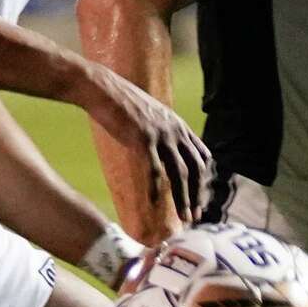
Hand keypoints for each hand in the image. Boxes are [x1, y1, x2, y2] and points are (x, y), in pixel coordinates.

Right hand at [81, 65, 211, 227]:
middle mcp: (175, 130)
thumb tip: (164, 149)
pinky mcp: (143, 138)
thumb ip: (163, 130)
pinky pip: (154, 169)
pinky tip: (156, 204)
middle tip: (195, 216)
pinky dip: (156, 188)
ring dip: (183, 198)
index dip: (203, 180)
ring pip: (179, 172)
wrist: (103, 89)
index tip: (200, 199)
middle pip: (195, 168)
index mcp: (179, 126)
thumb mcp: (151, 115)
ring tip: (184, 217)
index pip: (202, 157)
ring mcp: (160, 134)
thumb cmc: (122, 104)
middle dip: (197, 194)